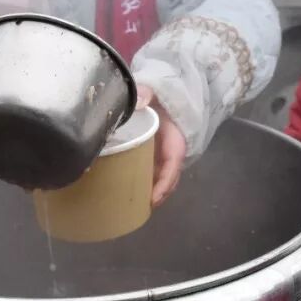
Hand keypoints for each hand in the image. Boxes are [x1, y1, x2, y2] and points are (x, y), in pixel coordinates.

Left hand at [137, 85, 185, 207]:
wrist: (159, 93)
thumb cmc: (159, 96)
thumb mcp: (154, 92)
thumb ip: (146, 94)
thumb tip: (138, 103)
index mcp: (174, 140)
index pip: (173, 167)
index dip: (164, 184)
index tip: (152, 199)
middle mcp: (170, 151)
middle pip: (167, 180)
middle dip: (156, 195)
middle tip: (137, 208)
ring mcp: (161, 155)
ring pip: (159, 179)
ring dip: (148, 192)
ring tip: (129, 206)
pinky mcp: (152, 155)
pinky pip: (150, 172)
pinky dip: (142, 183)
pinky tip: (125, 189)